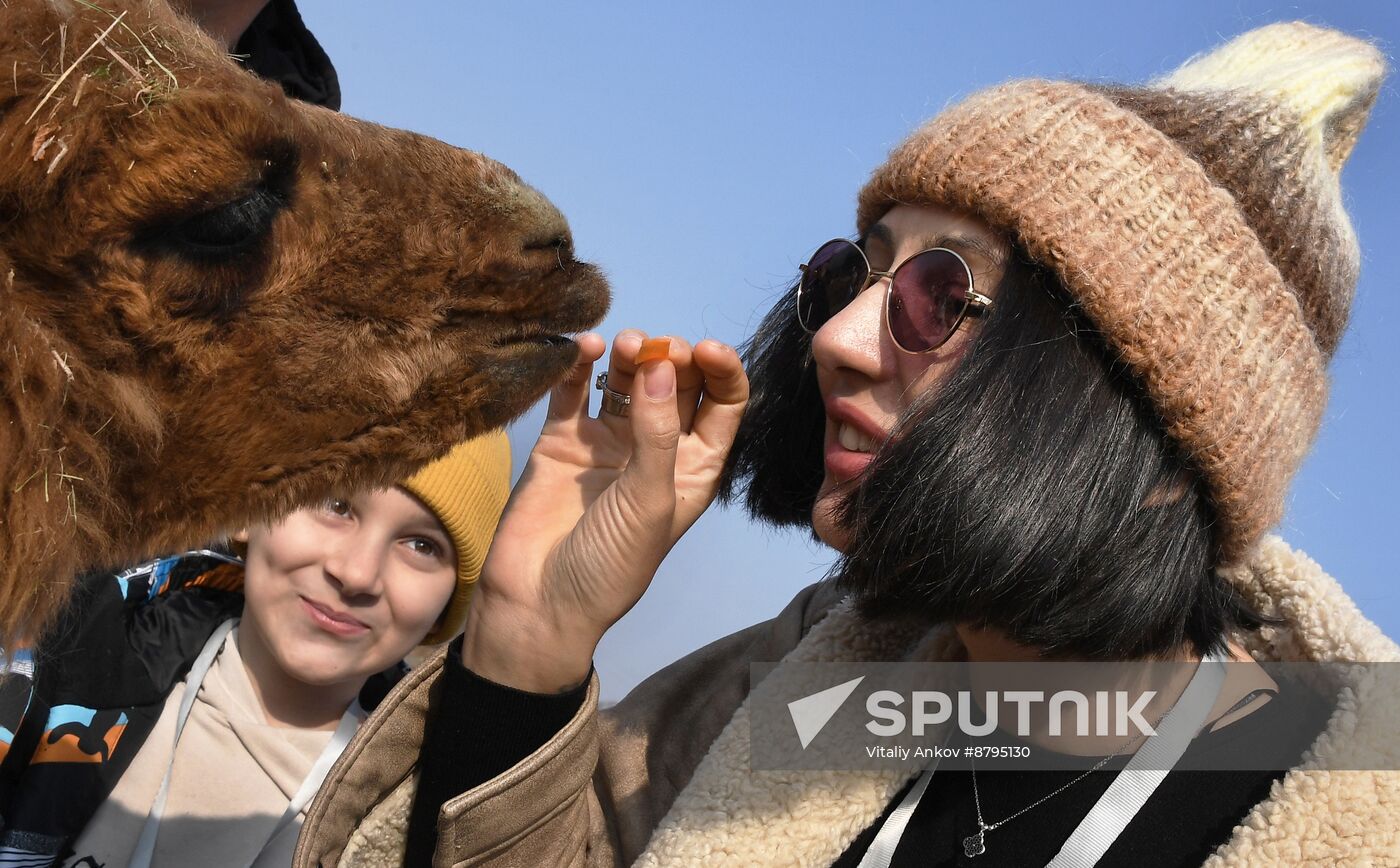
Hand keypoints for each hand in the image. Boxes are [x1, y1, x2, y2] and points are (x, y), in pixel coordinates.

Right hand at [462, 331, 748, 692]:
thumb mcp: (650, 500)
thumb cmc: (610, 563)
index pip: (723, 405)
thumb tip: (663, 365)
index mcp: (693, 468)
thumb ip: (658, 432)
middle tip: (656, 348)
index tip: (705, 350)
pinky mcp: (563, 441)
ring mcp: (608, 443)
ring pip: (628, 381)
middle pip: (676, 384)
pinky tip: (584, 348)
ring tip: (623, 345)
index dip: (722, 372)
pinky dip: (579, 366)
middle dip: (671, 357)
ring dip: (631, 356)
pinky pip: (574, 392)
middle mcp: (655, 450)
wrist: (538, 602)